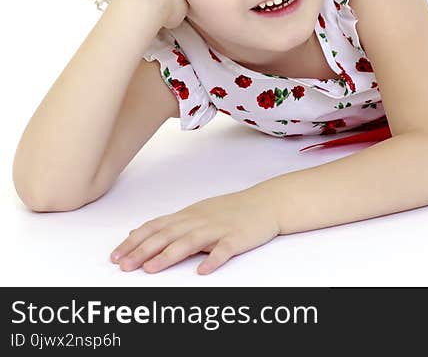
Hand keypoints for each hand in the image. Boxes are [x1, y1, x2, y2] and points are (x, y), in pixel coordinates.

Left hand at [109, 189, 280, 274]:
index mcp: (187, 216)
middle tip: (125, 266)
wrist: (266, 203)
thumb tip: (136, 233)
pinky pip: (224, 250)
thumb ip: (167, 224)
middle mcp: (199, 221)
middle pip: (167, 235)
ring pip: (190, 242)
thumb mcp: (195, 213)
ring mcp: (219, 229)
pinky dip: (213, 260)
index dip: (134, 242)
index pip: (154, 227)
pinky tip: (202, 271)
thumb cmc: (230, 210)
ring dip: (169, 255)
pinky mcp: (237, 238)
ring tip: (151, 269)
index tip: (115, 256)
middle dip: (143, 250)